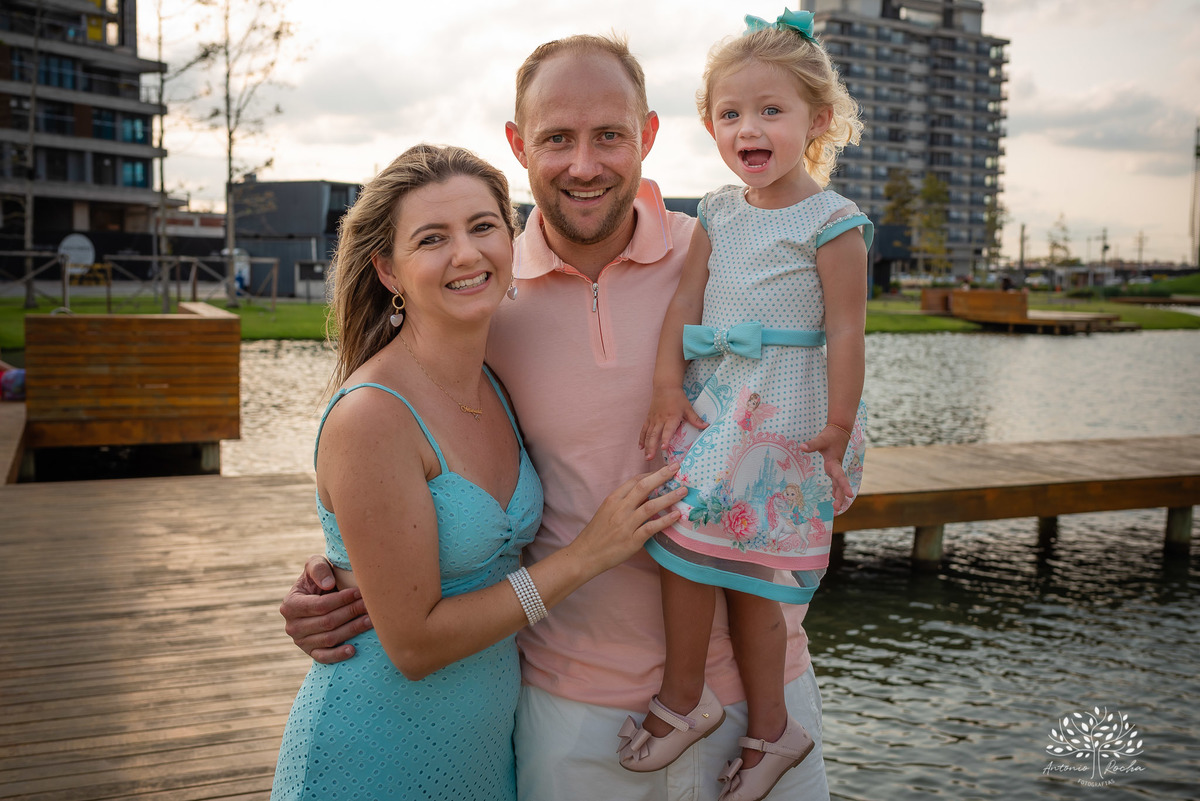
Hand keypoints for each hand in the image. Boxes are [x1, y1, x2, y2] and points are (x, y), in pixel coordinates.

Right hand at [279, 555, 373, 663]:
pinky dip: (338, 655)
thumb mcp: (315, 565)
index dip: (341, 600)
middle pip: (327, 622)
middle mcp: (292, 626)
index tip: (360, 592)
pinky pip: (324, 657)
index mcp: (290, 605)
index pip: (320, 605)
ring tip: (371, 621)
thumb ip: (318, 568)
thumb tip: (328, 585)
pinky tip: (353, 650)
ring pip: (329, 638)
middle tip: (370, 606)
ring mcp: (300, 641)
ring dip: (352, 630)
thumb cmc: (320, 578)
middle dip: (351, 613)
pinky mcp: (310, 652)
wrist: (320, 596)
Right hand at [571, 462, 686, 571]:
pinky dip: (665, 520)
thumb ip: (623, 502)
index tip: (665, 470)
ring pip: (650, 506)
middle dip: (662, 476)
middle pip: (643, 487)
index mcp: (613, 499)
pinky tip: (676, 515)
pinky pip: (651, 527)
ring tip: (683, 491)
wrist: (585, 555)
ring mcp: (626, 524)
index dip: (651, 474)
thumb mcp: (606, 511)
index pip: (634, 481)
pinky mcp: (632, 540)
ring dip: (669, 497)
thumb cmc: (597, 533)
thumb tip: (644, 495)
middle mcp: (619, 509)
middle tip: (677, 469)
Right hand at [638, 387, 706, 460]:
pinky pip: (644, 429)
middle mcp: (660, 420)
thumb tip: (706, 426)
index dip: (665, 439)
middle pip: (654, 435)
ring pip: (648, 434)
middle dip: (652, 447)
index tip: (664, 448)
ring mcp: (653, 419)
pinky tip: (640, 447)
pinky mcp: (649, 418)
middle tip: (650, 458)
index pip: (667, 430)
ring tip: (646, 456)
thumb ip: (695, 419)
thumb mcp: (688, 408)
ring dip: (646, 446)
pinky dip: (641, 438)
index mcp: (671, 418)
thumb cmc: (678, 398)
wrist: (665, 386)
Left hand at [799, 426, 852, 509]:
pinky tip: (834, 499)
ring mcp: (836, 470)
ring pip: (839, 486)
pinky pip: (836, 483)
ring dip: (838, 498)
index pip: (840, 477)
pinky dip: (836, 491)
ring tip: (835, 511)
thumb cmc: (830, 436)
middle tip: (836, 509)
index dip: (844, 486)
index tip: (850, 495)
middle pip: (840, 486)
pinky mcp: (834, 469)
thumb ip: (812, 445)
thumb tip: (801, 447)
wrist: (839, 432)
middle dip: (840, 498)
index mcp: (835, 463)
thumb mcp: (821, 440)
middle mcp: (837, 469)